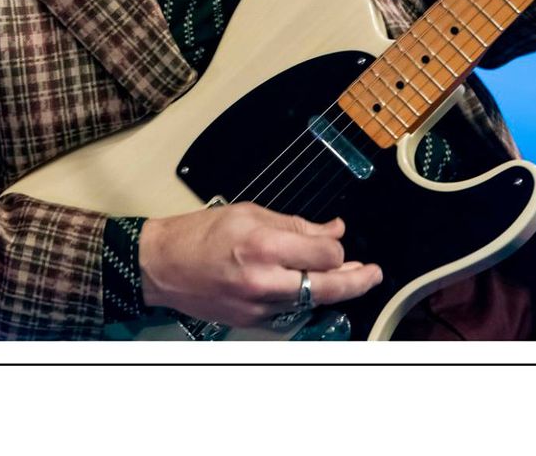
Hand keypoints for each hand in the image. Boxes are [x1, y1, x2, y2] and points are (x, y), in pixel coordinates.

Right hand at [137, 203, 382, 327]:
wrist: (162, 266)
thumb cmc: (198, 235)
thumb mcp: (249, 212)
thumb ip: (295, 224)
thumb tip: (331, 230)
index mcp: (263, 245)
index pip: (324, 255)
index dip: (337, 248)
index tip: (338, 242)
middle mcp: (264, 280)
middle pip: (328, 287)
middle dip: (357, 280)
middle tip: (373, 273)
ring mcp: (258, 306)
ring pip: (312, 301)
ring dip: (332, 289)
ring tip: (348, 278)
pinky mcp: (252, 321)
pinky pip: (290, 311)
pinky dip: (302, 298)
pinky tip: (306, 287)